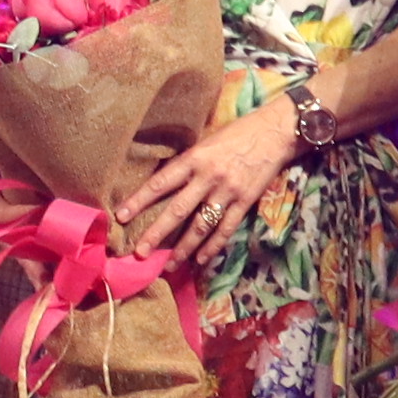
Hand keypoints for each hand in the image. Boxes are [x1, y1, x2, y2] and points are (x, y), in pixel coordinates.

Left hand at [113, 96, 304, 257]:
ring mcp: (228, 191)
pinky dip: (213, 246)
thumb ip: (188, 162)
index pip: (160, 183)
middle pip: (177, 210)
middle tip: (139, 253)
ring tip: (169, 266)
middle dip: (156, 233)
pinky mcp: (245, 201)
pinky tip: (201, 260)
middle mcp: (208, 177)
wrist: (276, 131)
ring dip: (184, 248)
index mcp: (194, 158)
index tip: (121, 216)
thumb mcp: (207, 141)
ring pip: (201, 226)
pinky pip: (226, 229)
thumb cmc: (238, 132)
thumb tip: (165, 183)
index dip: (139, 201)